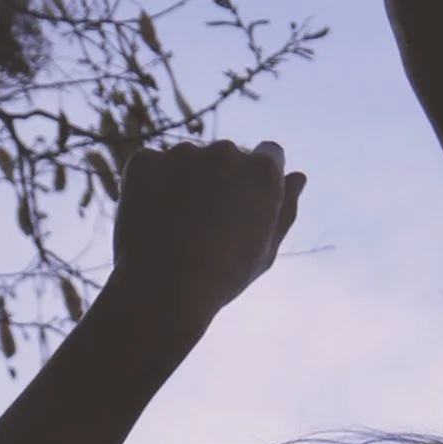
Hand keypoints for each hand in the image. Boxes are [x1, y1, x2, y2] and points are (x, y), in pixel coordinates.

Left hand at [106, 136, 305, 339]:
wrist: (162, 291)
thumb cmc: (221, 278)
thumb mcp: (265, 250)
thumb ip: (285, 209)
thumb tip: (297, 177)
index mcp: (263, 170)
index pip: (268, 154)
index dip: (255, 180)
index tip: (241, 206)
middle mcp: (226, 152)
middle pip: (225, 156)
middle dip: (218, 180)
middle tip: (202, 227)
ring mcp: (183, 153)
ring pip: (186, 161)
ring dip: (183, 181)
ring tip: (174, 229)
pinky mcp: (145, 161)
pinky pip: (149, 166)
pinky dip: (149, 186)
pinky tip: (151, 220)